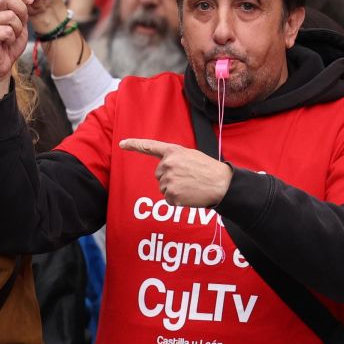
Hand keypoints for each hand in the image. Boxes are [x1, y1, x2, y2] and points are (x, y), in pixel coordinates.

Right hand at [0, 0, 30, 101]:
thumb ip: (21, 6)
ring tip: (13, 35)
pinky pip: (8, 30)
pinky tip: (7, 42)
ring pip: (10, 15)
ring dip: (18, 28)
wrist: (1, 64)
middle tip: (22, 22)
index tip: (30, 0)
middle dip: (22, 10)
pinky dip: (13, 38)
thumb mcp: (20, 21)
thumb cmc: (10, 42)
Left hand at [119, 138, 233, 207]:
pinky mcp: (172, 195)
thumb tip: (163, 171)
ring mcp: (168, 180)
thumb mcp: (191, 156)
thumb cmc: (208, 169)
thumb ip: (175, 159)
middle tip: (187, 178)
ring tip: (190, 186)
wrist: (221, 184)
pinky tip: (189, 195)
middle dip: (169, 178)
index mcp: (173, 152)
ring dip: (174, 189)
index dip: (134, 145)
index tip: (122, 144)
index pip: (150, 146)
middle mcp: (168, 164)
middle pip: (158, 175)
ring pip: (163, 188)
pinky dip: (177, 200)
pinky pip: (168, 199)